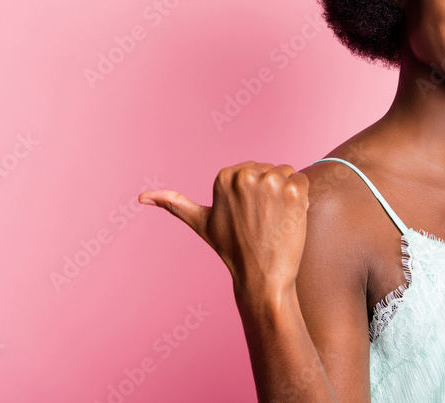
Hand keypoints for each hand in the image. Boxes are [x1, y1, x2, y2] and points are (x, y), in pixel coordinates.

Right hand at [139, 161, 309, 306]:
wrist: (262, 276)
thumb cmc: (232, 250)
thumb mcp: (201, 223)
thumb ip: (174, 204)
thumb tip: (142, 197)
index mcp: (224, 176)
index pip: (252, 169)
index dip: (255, 193)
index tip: (247, 215)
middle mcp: (245, 174)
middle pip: (270, 169)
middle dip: (271, 192)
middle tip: (261, 221)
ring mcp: (270, 181)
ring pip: (287, 173)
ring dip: (287, 194)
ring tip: (274, 220)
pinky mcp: (293, 189)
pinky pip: (303, 180)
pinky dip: (301, 198)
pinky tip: (289, 217)